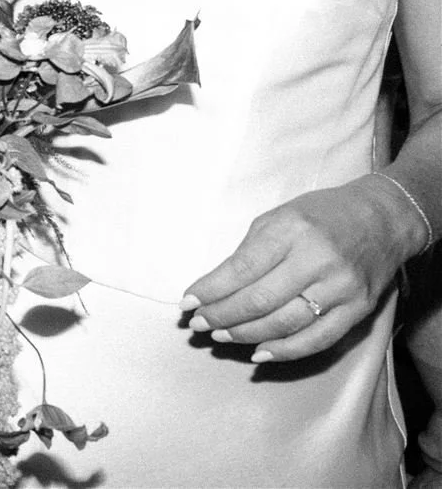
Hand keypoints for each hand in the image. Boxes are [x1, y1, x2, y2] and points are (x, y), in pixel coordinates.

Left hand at [181, 175, 424, 361]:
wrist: (381, 220)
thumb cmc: (320, 215)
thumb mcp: (278, 218)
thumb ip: (249, 251)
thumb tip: (215, 288)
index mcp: (291, 231)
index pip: (242, 269)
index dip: (210, 290)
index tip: (187, 302)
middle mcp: (317, 260)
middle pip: (260, 300)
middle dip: (222, 316)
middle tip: (198, 324)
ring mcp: (341, 289)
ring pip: (285, 324)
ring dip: (246, 335)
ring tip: (220, 336)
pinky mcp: (358, 310)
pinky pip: (317, 340)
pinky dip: (285, 351)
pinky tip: (258, 353)